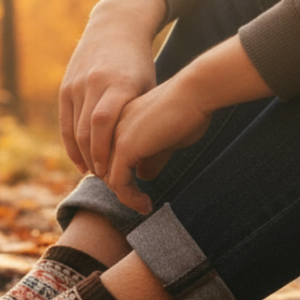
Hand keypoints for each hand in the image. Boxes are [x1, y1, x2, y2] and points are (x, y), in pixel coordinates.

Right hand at [60, 0, 166, 176]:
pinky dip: (71, 146)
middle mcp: (92, 84)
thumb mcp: (147, 87)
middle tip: (106, 181)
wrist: (114, 29)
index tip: (112, 173)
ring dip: (83, 156)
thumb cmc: (138, 65)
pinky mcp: (65, 87)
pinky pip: (64, 123)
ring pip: (73, 129)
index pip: (103, 121)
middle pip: (86, 130)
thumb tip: (144, 163)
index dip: (104, 150)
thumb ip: (141, 120)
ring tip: (97, 175)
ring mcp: (75, 85)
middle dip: (94, 159)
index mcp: (117, 83)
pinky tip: (82, 163)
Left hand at [104, 81, 212, 213]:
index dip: (120, 176)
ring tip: (144, 205)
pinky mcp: (124, 148)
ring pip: (108, 178)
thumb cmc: (188, 111)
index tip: (138, 191)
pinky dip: (130, 198)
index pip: (106, 156)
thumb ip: (151, 156)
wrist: (195, 93)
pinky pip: (119, 183)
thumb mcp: (165, 138)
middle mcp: (109, 128)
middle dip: (121, 188)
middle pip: (104, 168)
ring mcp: (113, 137)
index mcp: (116, 121)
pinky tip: (146, 204)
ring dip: (125, 196)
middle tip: (141, 202)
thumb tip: (143, 177)